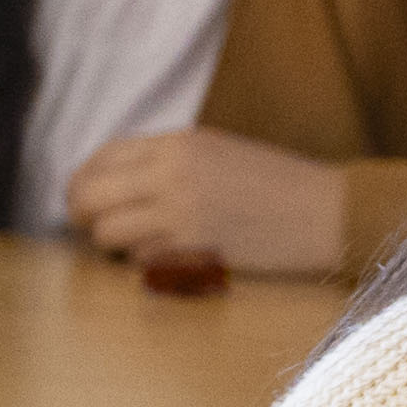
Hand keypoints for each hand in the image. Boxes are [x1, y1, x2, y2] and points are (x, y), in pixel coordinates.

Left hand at [58, 126, 354, 279]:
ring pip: (107, 233)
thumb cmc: (275, 183)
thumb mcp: (216, 151)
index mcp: (177, 143)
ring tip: (136, 244)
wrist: (324, 213)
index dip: (84, 179)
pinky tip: (171, 258)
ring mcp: (177, 214)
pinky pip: (140, 260)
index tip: (83, 196)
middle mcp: (169, 174)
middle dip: (82, 214)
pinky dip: (146, 263)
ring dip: (114, 243)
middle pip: (89, 195)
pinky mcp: (190, 252)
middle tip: (89, 226)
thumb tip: (113, 181)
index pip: (102, 157)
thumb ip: (165, 160)